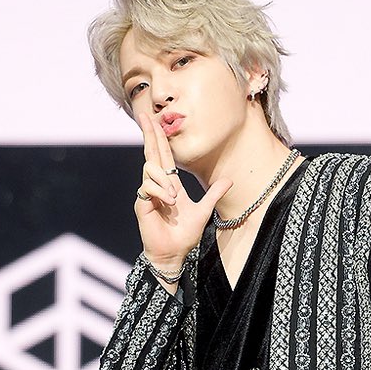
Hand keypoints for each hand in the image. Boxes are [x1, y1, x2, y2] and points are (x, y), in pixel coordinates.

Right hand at [134, 112, 232, 266]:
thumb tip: (229, 180)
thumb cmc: (185, 235)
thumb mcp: (204, 211)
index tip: (153, 120)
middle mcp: (157, 185)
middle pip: (151, 154)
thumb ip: (214, 194)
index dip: (159, 138)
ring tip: (173, 199)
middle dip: (149, 135)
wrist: (174, 253)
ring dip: (164, 180)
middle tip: (145, 116)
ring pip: (151, 170)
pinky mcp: (142, 203)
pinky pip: (148, 187)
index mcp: (170, 184)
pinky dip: (159, 192)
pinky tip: (168, 203)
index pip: (163, 156)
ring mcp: (147, 193)